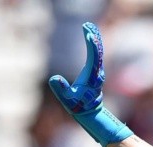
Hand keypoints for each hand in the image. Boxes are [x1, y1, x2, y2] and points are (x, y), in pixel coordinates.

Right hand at [48, 22, 131, 146]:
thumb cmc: (78, 107)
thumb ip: (61, 89)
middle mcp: (97, 74)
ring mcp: (97, 73)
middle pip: (98, 52)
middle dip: (93, 38)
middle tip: (88, 25)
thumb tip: (55, 78)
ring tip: (89, 27)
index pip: (93, 58)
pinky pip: (96, 57)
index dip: (92, 45)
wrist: (90, 114)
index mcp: (92, 77)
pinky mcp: (95, 73)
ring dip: (94, 40)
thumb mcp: (68, 100)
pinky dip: (94, 46)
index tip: (88, 33)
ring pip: (98, 53)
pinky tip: (92, 38)